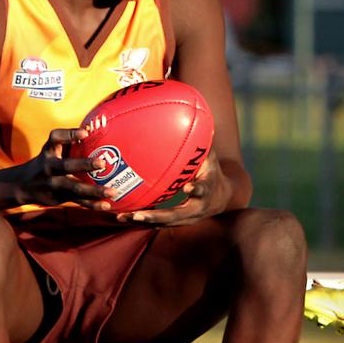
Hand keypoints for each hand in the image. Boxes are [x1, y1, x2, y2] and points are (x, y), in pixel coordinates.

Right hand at [12, 128, 113, 208]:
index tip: (85, 132)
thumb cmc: (46, 162)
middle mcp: (49, 167)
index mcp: (49, 151)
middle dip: (84, 164)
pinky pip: (78, 202)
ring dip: (94, 190)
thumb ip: (69, 141)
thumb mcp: (51, 149)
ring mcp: (54, 184)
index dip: (69, 134)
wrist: (22, 186)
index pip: (55, 138)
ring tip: (112, 191)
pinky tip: (107, 205)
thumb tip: (93, 128)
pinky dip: (93, 204)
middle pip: (66, 166)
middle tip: (102, 163)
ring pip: (75, 188)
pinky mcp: (59, 198)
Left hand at [117, 147, 232, 226]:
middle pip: (176, 216)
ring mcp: (186, 219)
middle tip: (138, 214)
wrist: (221, 199)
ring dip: (142, 222)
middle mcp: (196, 209)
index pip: (203, 190)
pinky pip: (157, 224)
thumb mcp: (210, 159)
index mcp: (206, 190)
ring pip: (162, 224)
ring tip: (121, 217)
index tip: (188, 187)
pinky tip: (121, 217)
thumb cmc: (212, 173)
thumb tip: (198, 118)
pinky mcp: (176, 223)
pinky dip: (140, 222)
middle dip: (156, 216)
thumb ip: (201, 144)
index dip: (196, 188)